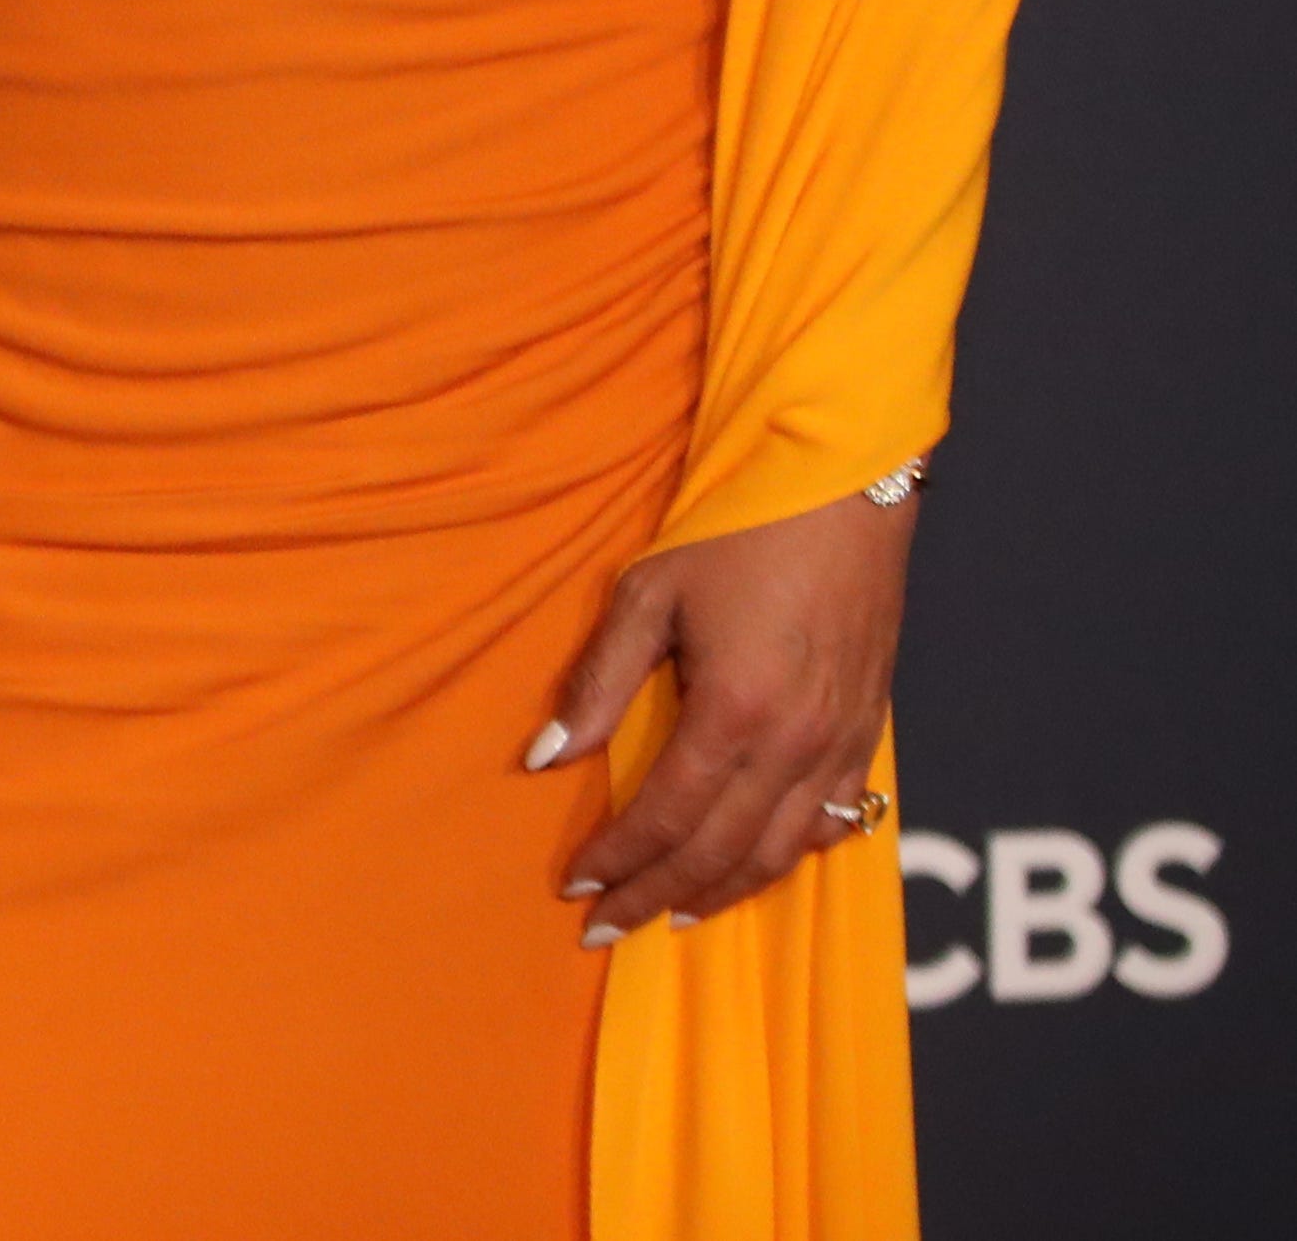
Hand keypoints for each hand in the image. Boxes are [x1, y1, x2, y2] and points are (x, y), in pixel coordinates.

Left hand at [535, 481, 917, 941]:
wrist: (845, 491)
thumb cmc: (740, 531)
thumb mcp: (648, 594)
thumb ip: (598, 683)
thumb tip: (546, 755)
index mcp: (736, 713)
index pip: (667, 818)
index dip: (618, 860)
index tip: (575, 887)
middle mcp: (797, 745)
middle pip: (722, 853)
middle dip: (658, 896)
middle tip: (607, 925)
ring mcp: (843, 745)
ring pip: (781, 853)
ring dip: (723, 894)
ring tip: (671, 914)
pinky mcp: (870, 734)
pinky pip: (835, 824)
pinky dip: (788, 858)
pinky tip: (755, 868)